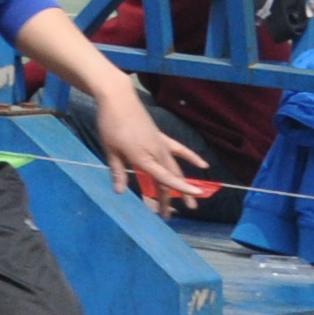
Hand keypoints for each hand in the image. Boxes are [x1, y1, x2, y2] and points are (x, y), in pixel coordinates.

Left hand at [95, 98, 211, 210]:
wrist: (118, 99)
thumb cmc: (110, 124)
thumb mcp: (110, 149)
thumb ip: (117, 171)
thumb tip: (119, 192)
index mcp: (143, 158)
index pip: (165, 178)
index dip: (180, 189)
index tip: (195, 198)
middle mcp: (156, 153)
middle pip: (169, 179)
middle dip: (172, 198)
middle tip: (171, 215)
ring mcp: (161, 145)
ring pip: (175, 168)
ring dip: (182, 184)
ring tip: (192, 200)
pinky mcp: (161, 137)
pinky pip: (179, 150)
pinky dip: (190, 157)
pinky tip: (203, 165)